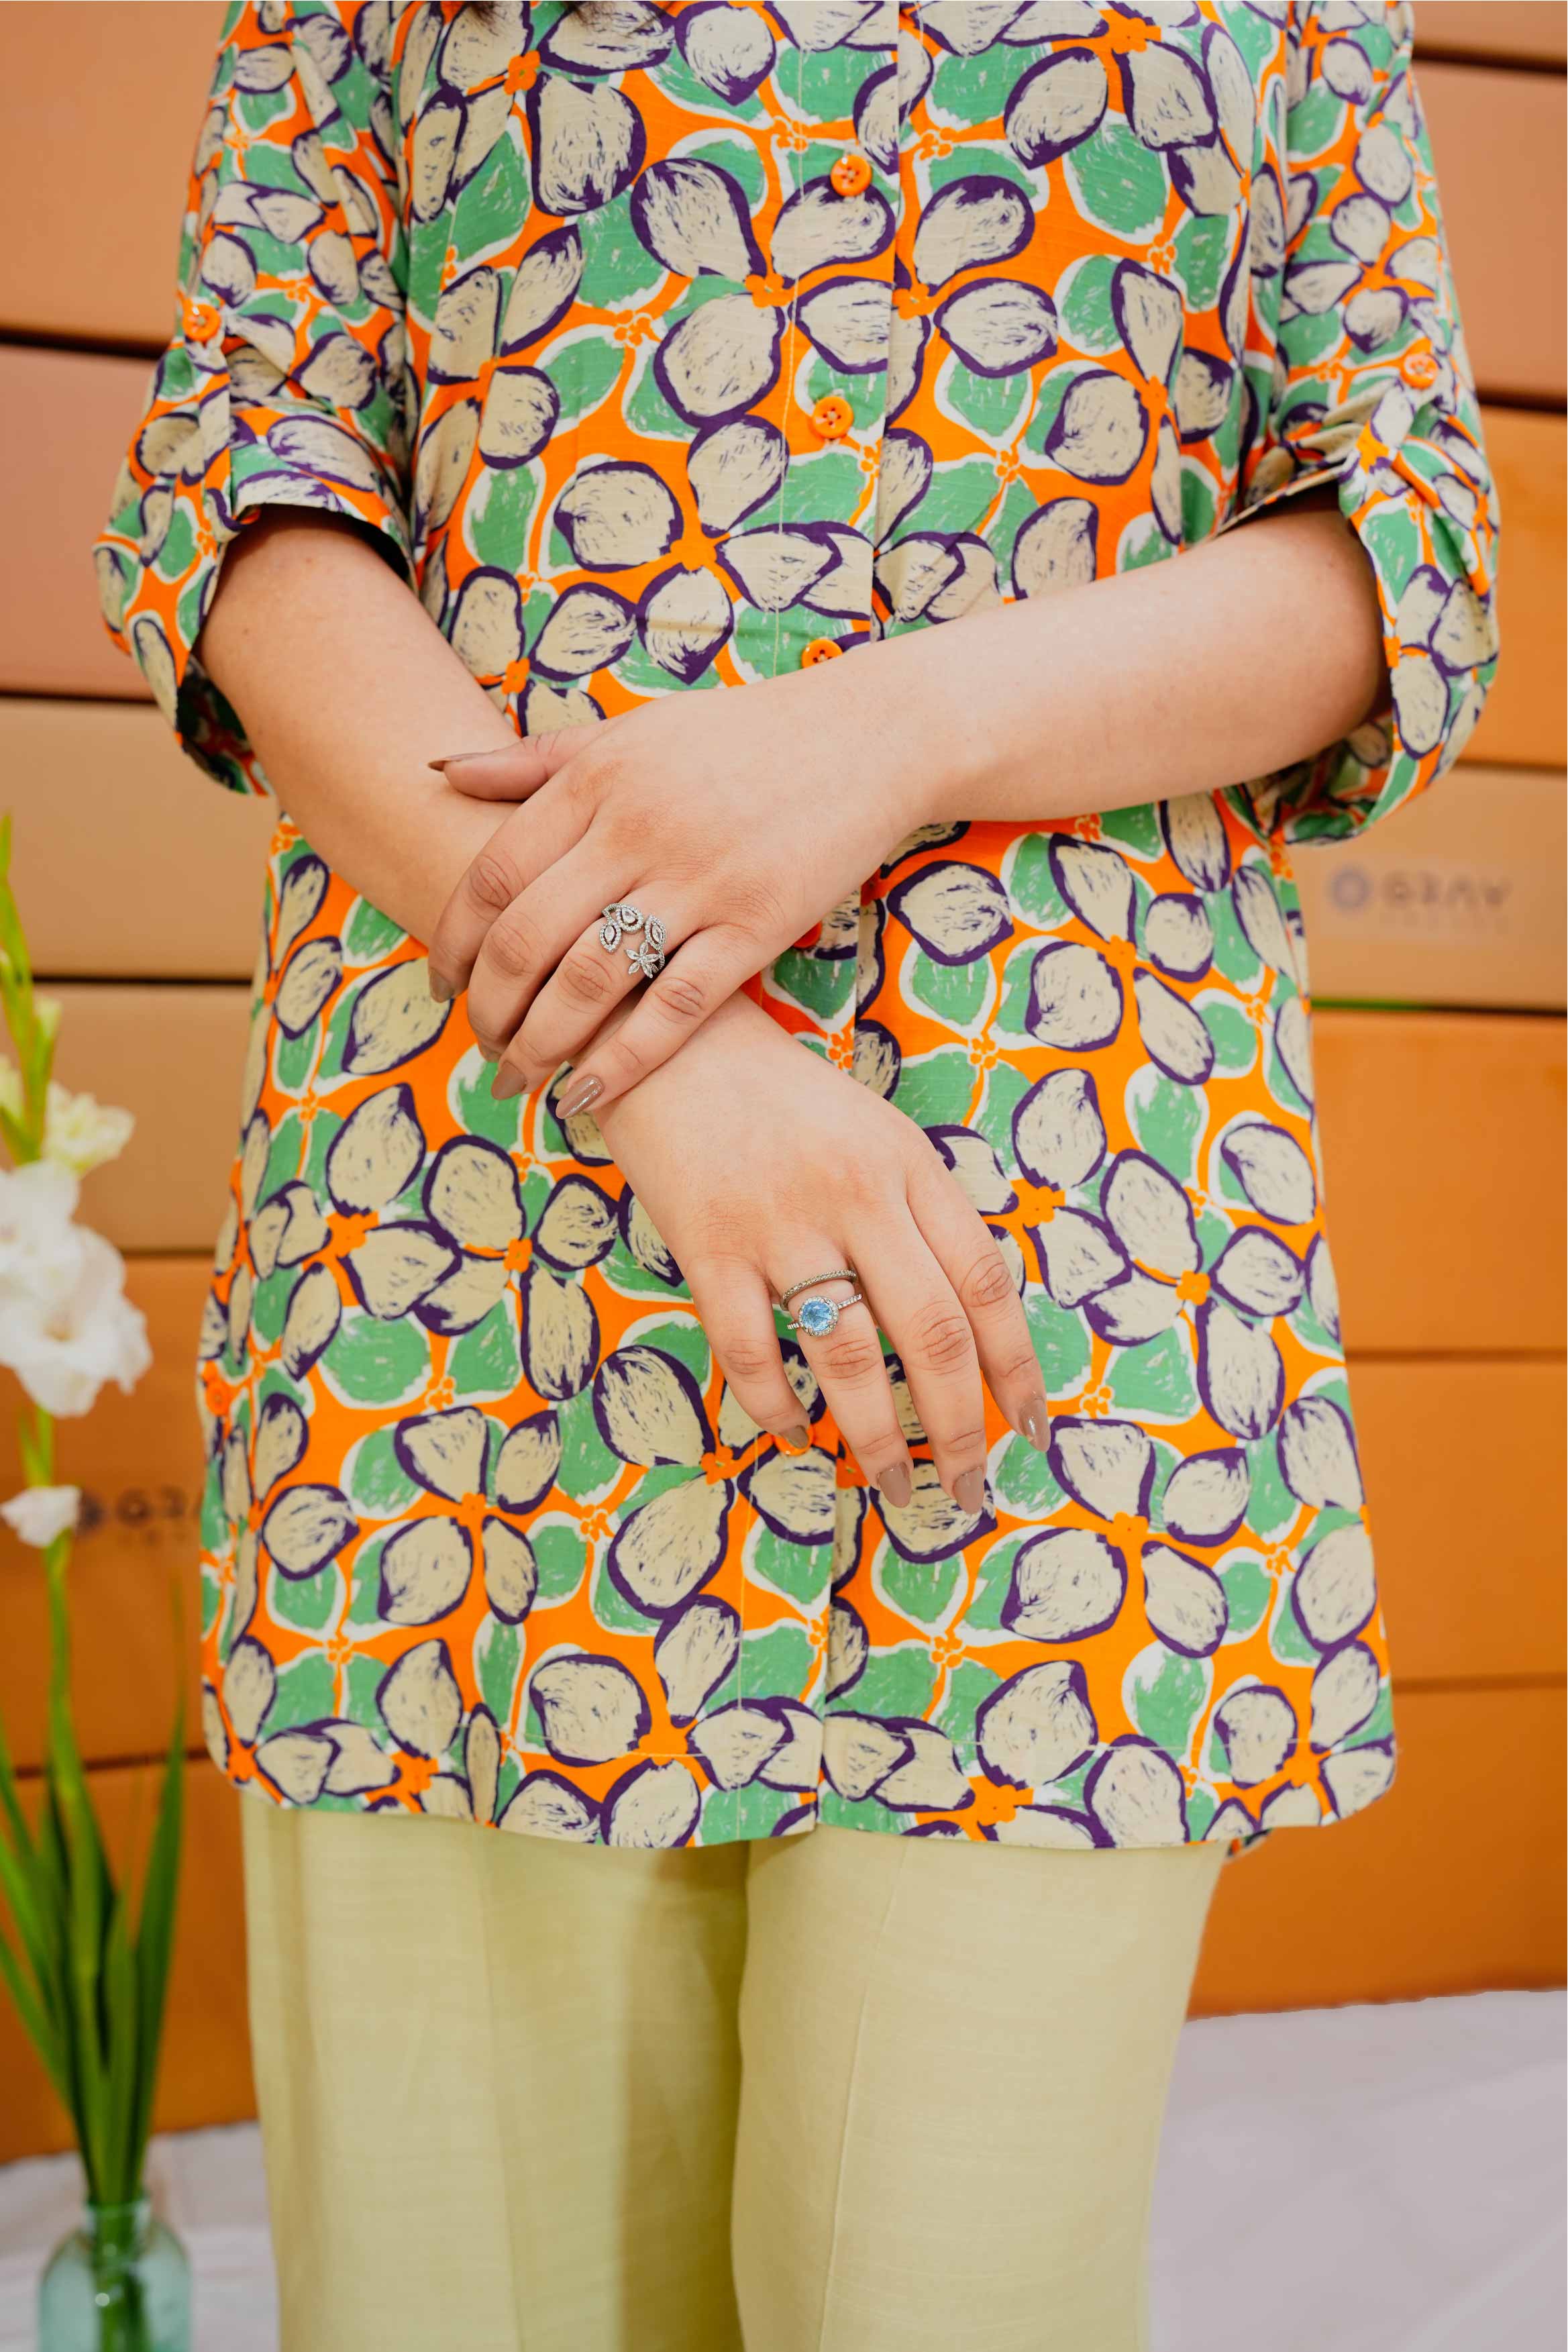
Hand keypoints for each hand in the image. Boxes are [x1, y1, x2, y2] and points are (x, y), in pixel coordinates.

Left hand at [424, 644, 945, 1115]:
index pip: (492, 875)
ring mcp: (697, 881)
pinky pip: (673, 1010)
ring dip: (541, 1044)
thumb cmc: (740, 737)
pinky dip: (622, 1062)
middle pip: (528, 937)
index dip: (455, 942)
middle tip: (480, 1044)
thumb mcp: (629, 732)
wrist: (868, 737)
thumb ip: (533, 761)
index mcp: (595, 779)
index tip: (444, 984)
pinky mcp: (755, 927)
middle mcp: (636, 829)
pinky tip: (586, 1094)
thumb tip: (438, 773)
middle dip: (489, 1007)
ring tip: (521, 1077)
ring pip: (589, 982)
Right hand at [594, 992, 1049, 1505]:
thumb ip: (920, 1212)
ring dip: (877, 1436)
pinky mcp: (708, 1244)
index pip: (985, 1280)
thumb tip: (967, 1322)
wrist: (667, 1036)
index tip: (1031, 1427)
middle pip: (932, 1331)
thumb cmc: (781, 1097)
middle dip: (960, 1425)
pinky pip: (750, 1350)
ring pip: (848, 1355)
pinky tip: (796, 1437)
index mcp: (909, 1164)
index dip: (1017, 1364)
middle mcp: (856, 1193)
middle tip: (967, 1487)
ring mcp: (780, 1221)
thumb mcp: (875, 1132)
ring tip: (896, 1484)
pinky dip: (777, 1407)